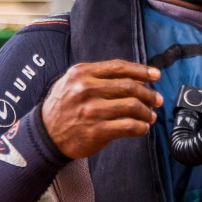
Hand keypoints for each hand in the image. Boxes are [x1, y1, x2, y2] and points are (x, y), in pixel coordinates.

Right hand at [41, 59, 161, 158]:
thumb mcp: (72, 82)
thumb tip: (133, 78)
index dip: (141, 71)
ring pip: (131, 106)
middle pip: (129, 86)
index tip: (155, 75)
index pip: (119, 67)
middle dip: (148, 93)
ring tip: (150, 115)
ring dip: (146, 111)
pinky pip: (127, 126)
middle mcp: (86, 89)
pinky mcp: (95, 131)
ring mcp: (91, 111)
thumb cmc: (63, 106)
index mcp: (82, 73)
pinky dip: (140, 127)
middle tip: (157, 100)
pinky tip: (142, 128)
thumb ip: (97, 76)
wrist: (45, 134)